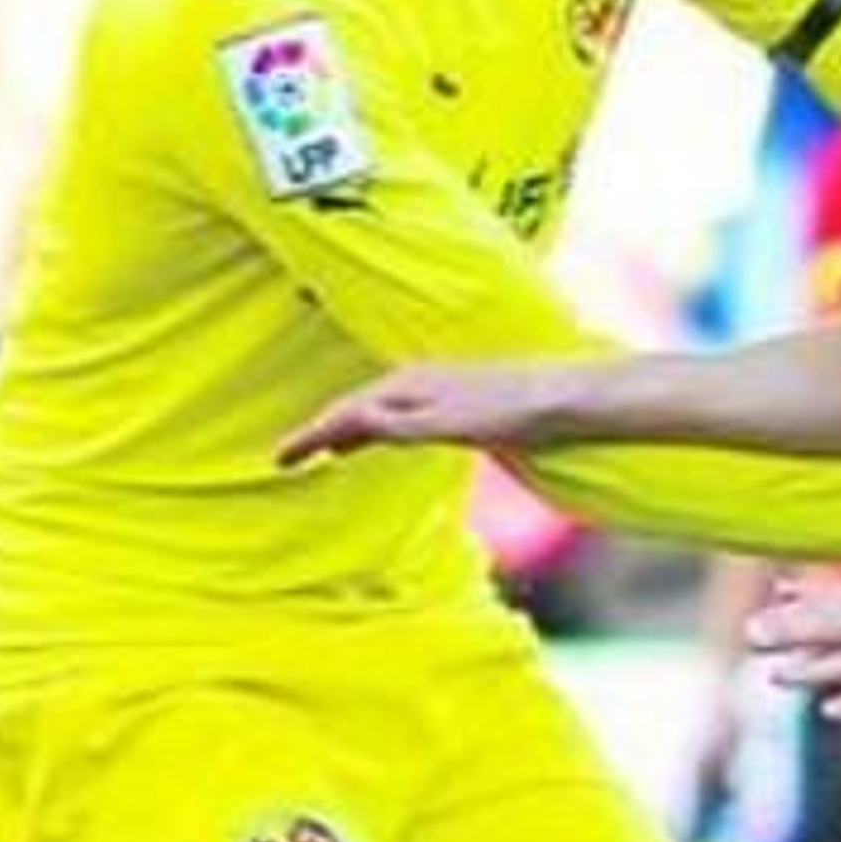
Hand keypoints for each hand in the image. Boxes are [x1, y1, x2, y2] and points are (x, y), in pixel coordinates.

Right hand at [278, 361, 566, 466]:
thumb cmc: (510, 412)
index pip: (344, 413)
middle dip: (320, 431)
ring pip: (377, 412)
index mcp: (406, 386)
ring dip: (348, 432)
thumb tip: (350, 418)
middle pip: (354, 408)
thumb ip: (399, 425)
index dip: (309, 436)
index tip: (278, 458)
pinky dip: (377, 430)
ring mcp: (435, 391)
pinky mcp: (456, 405)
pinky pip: (399, 418)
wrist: (563, 399)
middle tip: (288, 458)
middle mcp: (415, 383)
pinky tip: (384, 442)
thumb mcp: (448, 424)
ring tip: (324, 453)